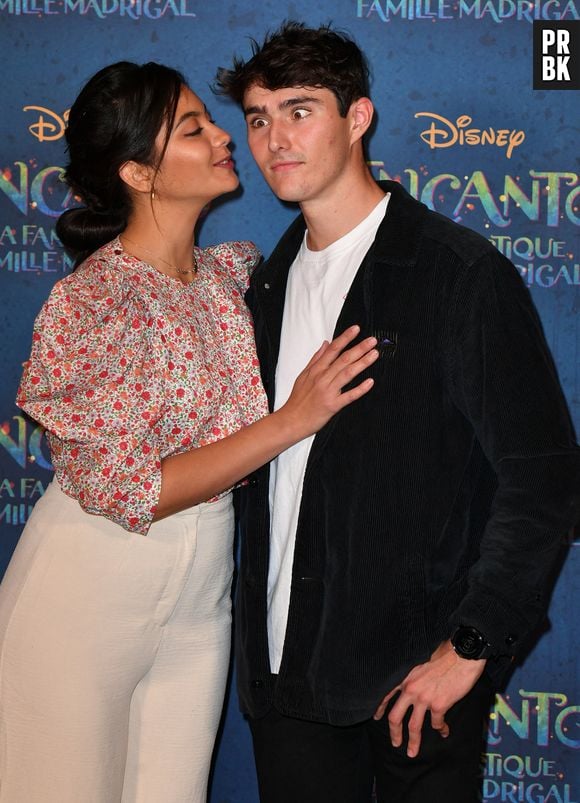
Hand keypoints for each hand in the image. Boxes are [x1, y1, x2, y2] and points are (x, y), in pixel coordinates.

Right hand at [279, 325, 377, 440]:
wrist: (291, 420)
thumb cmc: (297, 400)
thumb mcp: (303, 375)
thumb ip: (316, 359)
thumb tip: (326, 344)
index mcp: (316, 370)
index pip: (332, 349)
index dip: (345, 338)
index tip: (356, 329)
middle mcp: (322, 378)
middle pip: (343, 359)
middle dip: (359, 348)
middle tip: (372, 340)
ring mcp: (328, 391)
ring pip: (347, 373)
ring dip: (362, 363)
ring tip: (374, 354)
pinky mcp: (332, 405)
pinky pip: (349, 396)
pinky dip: (360, 389)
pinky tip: (370, 382)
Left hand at [373, 640, 485, 757]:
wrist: (461, 653)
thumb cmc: (443, 652)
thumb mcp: (420, 659)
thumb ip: (413, 673)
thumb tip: (412, 682)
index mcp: (404, 676)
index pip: (386, 695)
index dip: (379, 708)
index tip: (377, 717)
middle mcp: (410, 689)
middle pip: (395, 717)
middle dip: (394, 733)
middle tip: (396, 743)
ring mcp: (424, 698)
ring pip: (414, 726)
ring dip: (413, 741)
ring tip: (412, 752)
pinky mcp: (439, 705)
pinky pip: (436, 723)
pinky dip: (441, 729)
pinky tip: (444, 732)